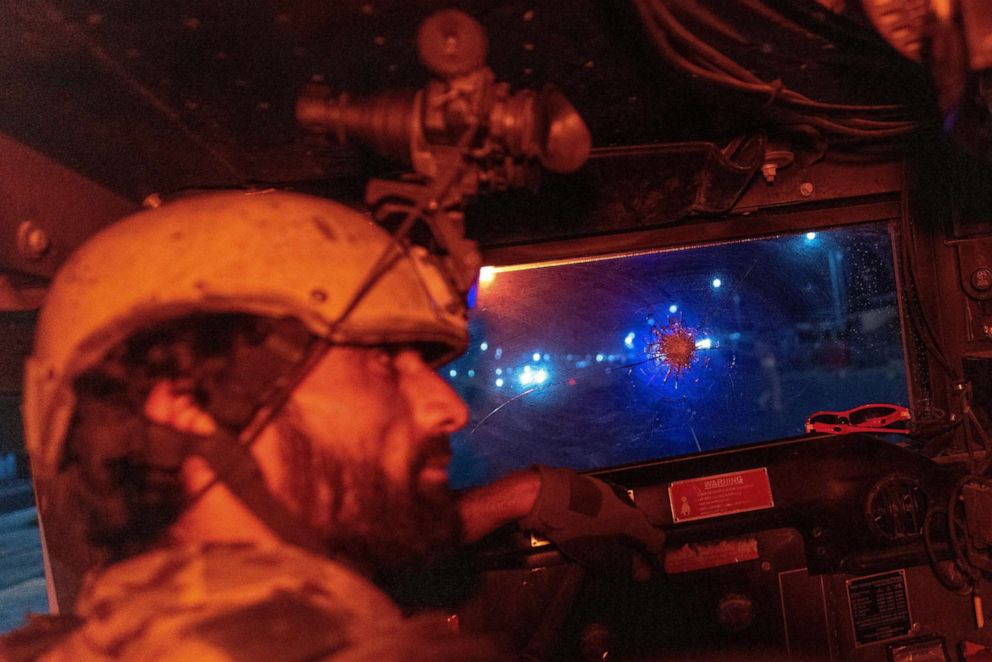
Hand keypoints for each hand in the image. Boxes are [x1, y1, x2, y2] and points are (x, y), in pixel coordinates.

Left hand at [519, 465, 664, 579]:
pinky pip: (607, 506)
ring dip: (618, 529)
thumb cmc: (575, 529)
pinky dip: (603, 517)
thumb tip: (645, 573)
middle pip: (640, 526)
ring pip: (623, 515)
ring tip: (600, 541)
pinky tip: (587, 524)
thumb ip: (625, 564)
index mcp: (635, 520)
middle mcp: (628, 503)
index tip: (642, 565)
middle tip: (619, 557)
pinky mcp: (594, 486)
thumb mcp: (600, 555)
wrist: (547, 496)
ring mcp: (611, 492)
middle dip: (633, 543)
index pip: (657, 539)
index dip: (653, 554)